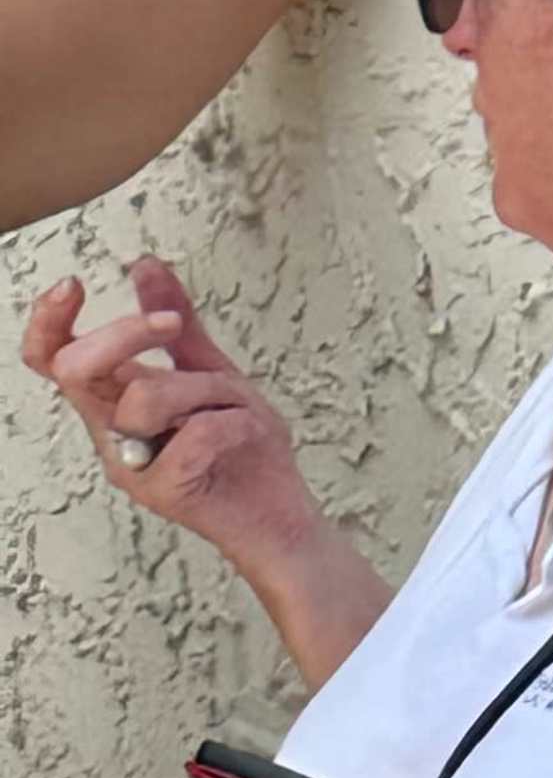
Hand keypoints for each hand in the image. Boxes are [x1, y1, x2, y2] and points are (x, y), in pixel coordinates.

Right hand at [24, 254, 312, 561]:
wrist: (279, 514)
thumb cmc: (242, 447)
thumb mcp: (213, 371)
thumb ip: (177, 322)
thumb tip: (144, 264)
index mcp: (114, 399)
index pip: (51, 359)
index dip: (47, 321)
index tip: (75, 284)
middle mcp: (111, 432)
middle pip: (74, 370)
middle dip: (126, 333)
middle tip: (172, 323)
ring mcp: (132, 465)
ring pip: (143, 400)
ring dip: (205, 388)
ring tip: (237, 406)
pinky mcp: (163, 492)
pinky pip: (195, 436)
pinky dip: (234, 422)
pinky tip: (250, 432)